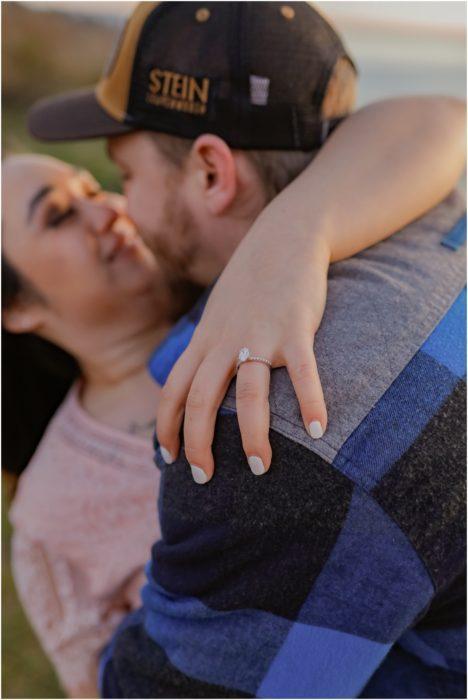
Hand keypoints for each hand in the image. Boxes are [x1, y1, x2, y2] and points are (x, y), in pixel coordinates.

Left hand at [156, 214, 330, 482]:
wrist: (283, 238)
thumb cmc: (250, 284)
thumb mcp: (216, 314)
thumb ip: (206, 348)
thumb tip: (196, 383)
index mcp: (205, 340)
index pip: (173, 391)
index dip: (166, 427)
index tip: (167, 458)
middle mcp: (226, 341)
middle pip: (202, 400)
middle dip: (198, 444)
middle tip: (204, 477)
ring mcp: (260, 335)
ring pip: (250, 395)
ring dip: (252, 436)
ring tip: (259, 468)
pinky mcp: (296, 328)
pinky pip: (303, 372)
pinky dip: (311, 402)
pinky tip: (319, 431)